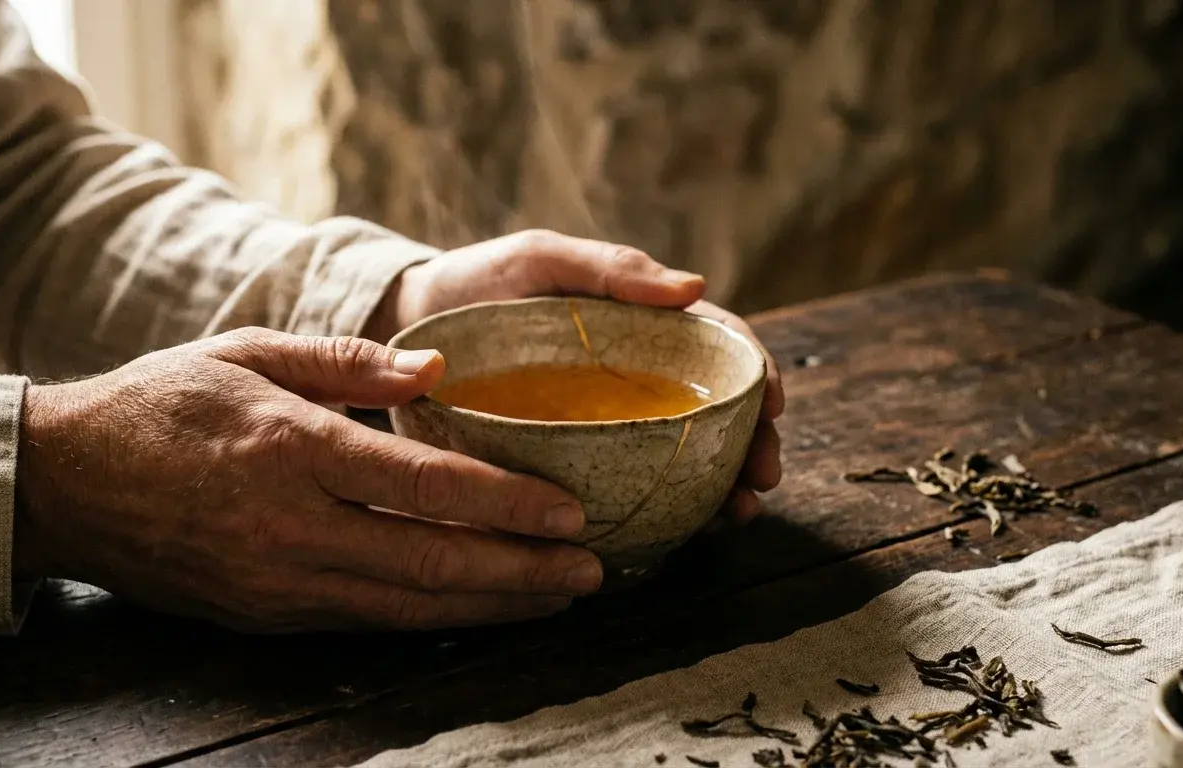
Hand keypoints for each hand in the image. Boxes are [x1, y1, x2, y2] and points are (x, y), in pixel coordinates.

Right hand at [13, 329, 603, 631]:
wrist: (64, 483)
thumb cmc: (162, 402)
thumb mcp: (250, 351)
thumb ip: (348, 360)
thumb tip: (437, 367)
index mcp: (294, 447)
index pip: (426, 484)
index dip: (508, 504)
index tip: (571, 512)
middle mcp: (292, 524)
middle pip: (433, 561)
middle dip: (523, 572)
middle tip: (592, 571)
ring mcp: (278, 580)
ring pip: (408, 606)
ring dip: (491, 607)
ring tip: (556, 600)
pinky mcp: (266, 614)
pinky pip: (367, 623)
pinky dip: (433, 620)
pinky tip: (477, 611)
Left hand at [367, 230, 783, 521]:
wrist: (409, 330)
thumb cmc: (477, 284)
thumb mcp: (541, 259)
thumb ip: (609, 267)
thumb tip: (693, 288)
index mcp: (638, 324)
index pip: (716, 345)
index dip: (754, 373)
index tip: (773, 407)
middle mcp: (634, 377)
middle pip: (714, 409)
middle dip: (752, 445)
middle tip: (760, 482)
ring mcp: (607, 421)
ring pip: (685, 455)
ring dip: (722, 484)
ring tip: (735, 515)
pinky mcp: (574, 460)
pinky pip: (632, 486)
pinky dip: (669, 506)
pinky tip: (684, 529)